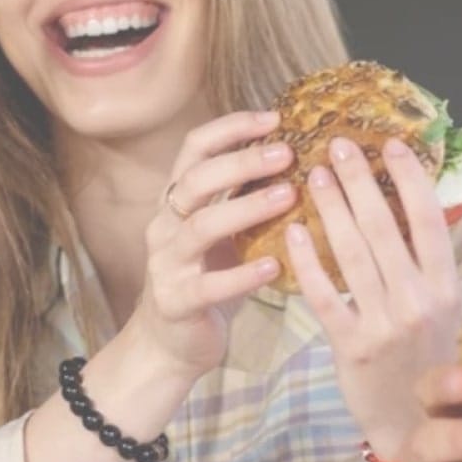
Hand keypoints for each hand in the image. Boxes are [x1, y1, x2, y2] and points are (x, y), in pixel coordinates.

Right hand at [129, 110, 295, 376]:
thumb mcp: (223, 232)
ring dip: (246, 208)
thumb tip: (296, 156)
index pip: (194, 148)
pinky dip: (243, 275)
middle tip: (287, 153)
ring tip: (290, 197)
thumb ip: (243, 197)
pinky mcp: (176, 302)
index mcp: (176, 201)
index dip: (230, 128)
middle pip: (196, 180)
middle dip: (242, 161)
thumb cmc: (207, 278)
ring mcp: (166, 263)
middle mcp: (165, 224)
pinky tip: (276, 267)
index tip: (273, 118)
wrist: (170, 343)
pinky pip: (208, 286)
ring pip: (201, 226)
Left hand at [285, 137, 459, 455]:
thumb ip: (430, 263)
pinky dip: (307, 261)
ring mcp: (385, 323)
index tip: (391, 144)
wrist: (415, 426)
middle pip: (386, 228)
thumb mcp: (444, 309)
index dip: (411, 179)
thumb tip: (417, 202)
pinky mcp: (351, 345)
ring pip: (353, 254)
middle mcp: (419, 300)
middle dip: (360, 181)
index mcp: (446, 286)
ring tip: (314, 174)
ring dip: (332, 209)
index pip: (430, 221)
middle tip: (337, 143)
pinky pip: (325, 295)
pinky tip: (291, 231)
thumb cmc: (427, 359)